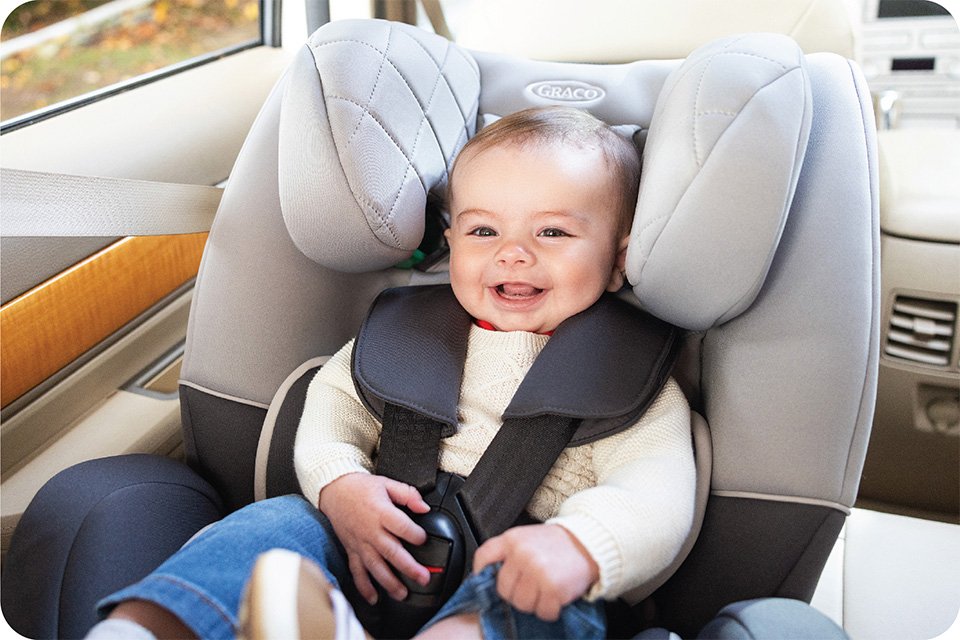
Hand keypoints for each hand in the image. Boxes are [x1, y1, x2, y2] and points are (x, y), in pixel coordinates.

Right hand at [318, 473, 431, 603]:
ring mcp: (360, 543)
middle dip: (408, 567)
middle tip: (423, 578)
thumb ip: (408, 494)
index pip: (402, 527)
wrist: (333, 491)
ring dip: (389, 582)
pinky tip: (373, 598)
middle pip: (391, 552)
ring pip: (375, 566)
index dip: (416, 534)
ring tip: (403, 594)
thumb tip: (424, 507)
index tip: (424, 539)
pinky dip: (364, 587)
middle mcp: (370, 531)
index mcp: (381, 512)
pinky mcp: (352, 550)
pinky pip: (357, 572)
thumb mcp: (386, 483)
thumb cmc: (360, 488)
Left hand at [473, 524, 599, 621]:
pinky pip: (543, 612)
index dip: (481, 573)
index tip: (485, 581)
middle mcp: (522, 554)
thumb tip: (491, 576)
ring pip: (522, 604)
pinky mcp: (553, 588)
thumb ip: (510, 552)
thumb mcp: (528, 537)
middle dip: (516, 594)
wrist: (590, 543)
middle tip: (531, 587)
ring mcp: (537, 571)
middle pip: (503, 590)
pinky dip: (550, 610)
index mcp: (513, 539)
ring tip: (545, 590)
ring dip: (534, 603)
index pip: (484, 556)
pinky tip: (556, 597)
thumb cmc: (559, 543)